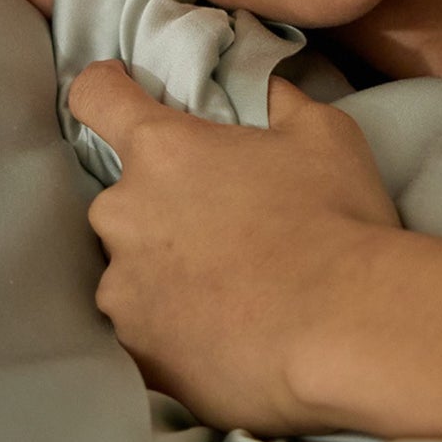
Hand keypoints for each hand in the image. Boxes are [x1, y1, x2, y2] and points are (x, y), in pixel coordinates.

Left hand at [66, 61, 402, 435]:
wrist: (344, 329)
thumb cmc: (337, 221)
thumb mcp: (326, 135)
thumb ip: (280, 102)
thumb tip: (266, 90)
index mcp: (162, 150)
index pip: (97, 97)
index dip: (107, 92)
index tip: (120, 98)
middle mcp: (124, 213)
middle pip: (123, 197)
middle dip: (163, 208)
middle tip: (227, 230)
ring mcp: (123, 288)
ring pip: (130, 271)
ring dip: (166, 275)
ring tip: (231, 296)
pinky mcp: (136, 351)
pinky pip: (144, 332)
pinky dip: (174, 333)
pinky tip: (224, 338)